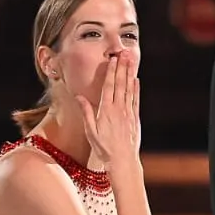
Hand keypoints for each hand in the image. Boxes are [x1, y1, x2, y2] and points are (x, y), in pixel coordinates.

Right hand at [76, 50, 140, 166]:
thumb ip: (86, 112)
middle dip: (121, 67)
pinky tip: (136, 80)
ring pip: (129, 89)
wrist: (123, 161)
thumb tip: (78, 96)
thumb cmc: (104, 148)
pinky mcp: (135, 119)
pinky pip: (135, 100)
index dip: (111, 71)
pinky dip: (136, 89)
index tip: (112, 59)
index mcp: (106, 111)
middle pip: (120, 84)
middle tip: (123, 53)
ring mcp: (129, 113)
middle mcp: (119, 109)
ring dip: (129, 74)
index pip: (109, 86)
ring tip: (130, 61)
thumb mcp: (90, 131)